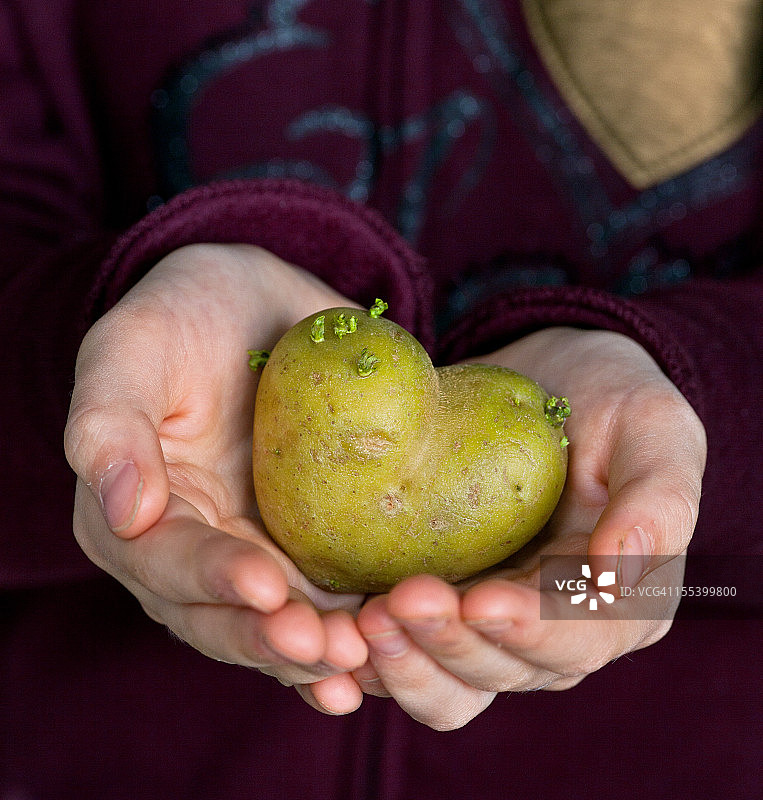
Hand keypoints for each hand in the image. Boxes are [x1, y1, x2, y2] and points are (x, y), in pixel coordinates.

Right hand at [64, 244, 367, 711]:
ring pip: (274, 624)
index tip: (267, 588)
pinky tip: (385, 649)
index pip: (166, 561)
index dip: (212, 580)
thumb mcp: (133, 347)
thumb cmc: (183, 316)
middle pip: (220, 614)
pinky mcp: (302, 547)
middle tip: (326, 648)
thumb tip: (124, 512)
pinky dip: (348, 631)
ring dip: (315, 653)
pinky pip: (321, 601)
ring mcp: (249, 552)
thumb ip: (110, 423)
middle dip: (269, 638)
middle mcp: (189, 549)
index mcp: (131, 513)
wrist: (253, 304)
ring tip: (361, 661)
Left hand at [350, 328, 706, 728]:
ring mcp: (490, 624)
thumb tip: (619, 573)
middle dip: (450, 643)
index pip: (573, 640)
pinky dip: (374, 654)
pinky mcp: (442, 603)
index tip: (480, 599)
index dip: (527, 632)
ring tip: (364, 619)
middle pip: (501, 670)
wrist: (548, 382)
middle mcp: (552, 631)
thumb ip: (659, 499)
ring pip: (449, 682)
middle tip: (399, 600)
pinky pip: (407, 652)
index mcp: (616, 605)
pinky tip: (339, 629)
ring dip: (405, 662)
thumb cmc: (613, 400)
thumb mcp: (654, 427)